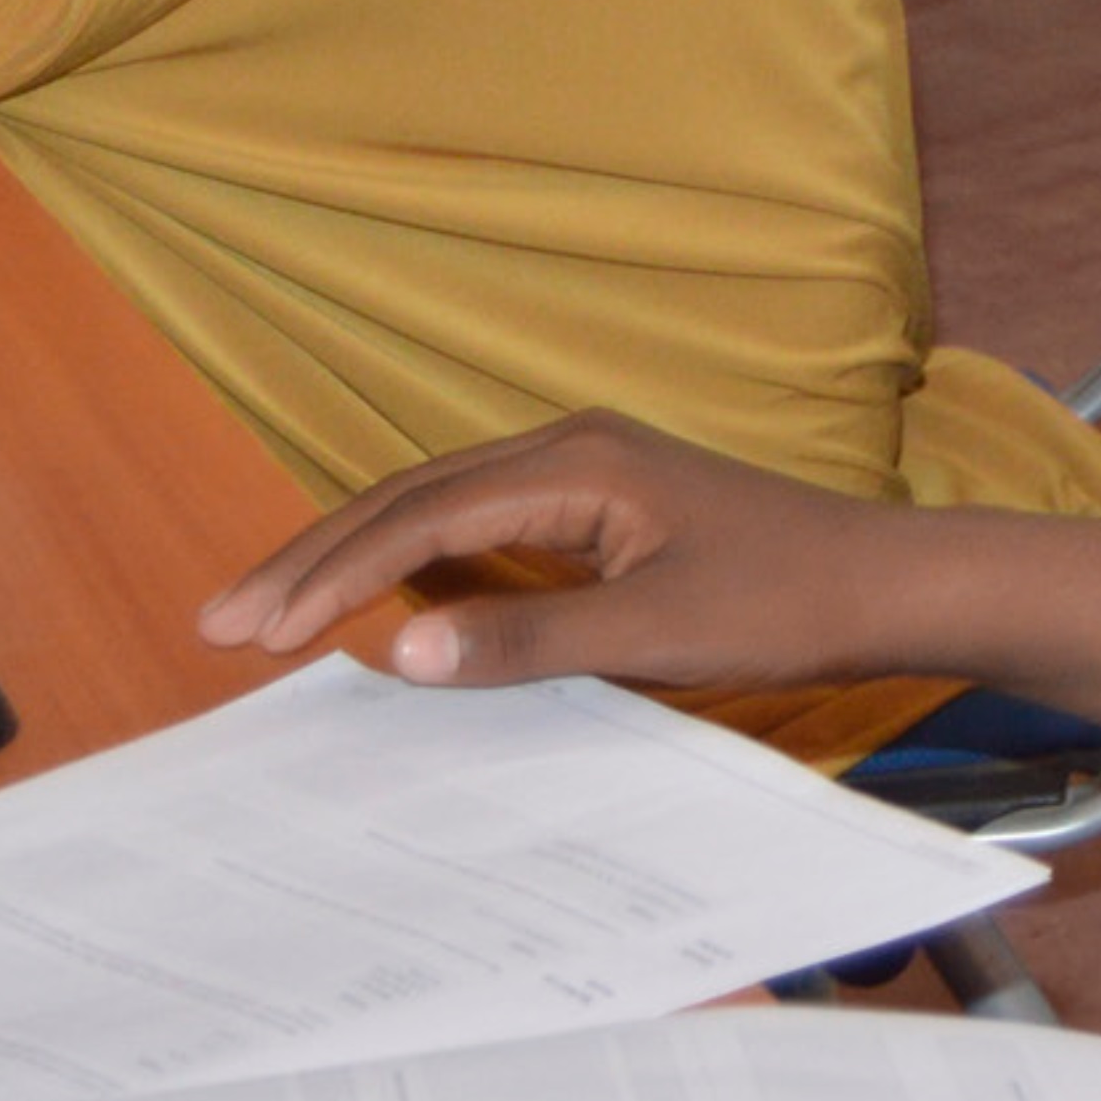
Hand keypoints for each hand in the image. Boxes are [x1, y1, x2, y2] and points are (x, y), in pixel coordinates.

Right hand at [198, 411, 915, 690]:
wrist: (880, 581)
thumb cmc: (784, 600)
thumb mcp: (654, 635)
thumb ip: (527, 640)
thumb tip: (397, 651)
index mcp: (576, 462)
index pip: (421, 517)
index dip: (329, 575)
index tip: (250, 630)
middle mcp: (569, 449)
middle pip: (411, 497)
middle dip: (313, 558)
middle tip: (219, 620)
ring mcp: (585, 474)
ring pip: (437, 508)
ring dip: (353, 557)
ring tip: (267, 612)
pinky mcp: (600, 508)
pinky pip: (478, 527)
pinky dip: (412, 562)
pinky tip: (379, 606)